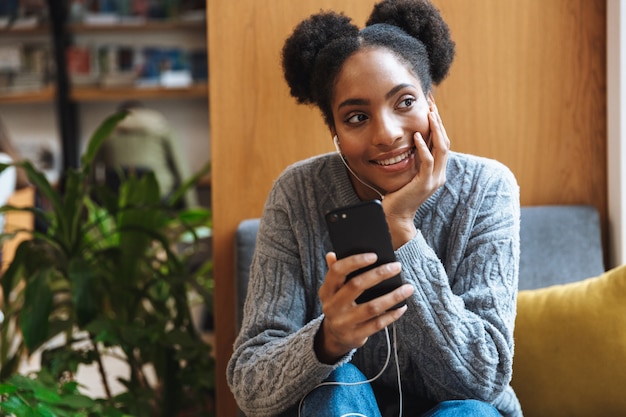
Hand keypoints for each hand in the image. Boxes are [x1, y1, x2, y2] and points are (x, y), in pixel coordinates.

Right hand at [315, 252, 413, 363]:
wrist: (334, 336)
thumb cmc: (339, 305)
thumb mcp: (333, 290)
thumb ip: (335, 272)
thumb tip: (332, 254)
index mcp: (326, 290)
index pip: (337, 271)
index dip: (354, 261)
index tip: (374, 255)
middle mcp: (332, 306)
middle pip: (356, 286)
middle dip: (379, 274)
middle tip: (397, 267)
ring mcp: (343, 322)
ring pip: (371, 307)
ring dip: (392, 297)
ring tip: (408, 288)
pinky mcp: (355, 335)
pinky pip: (377, 324)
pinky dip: (392, 315)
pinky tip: (402, 306)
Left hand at [383, 93, 449, 248]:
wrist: (395, 215)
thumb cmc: (397, 194)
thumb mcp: (407, 172)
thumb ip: (413, 159)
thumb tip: (409, 141)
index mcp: (436, 171)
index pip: (442, 143)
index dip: (438, 125)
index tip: (431, 108)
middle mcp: (439, 174)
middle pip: (445, 142)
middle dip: (438, 122)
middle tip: (431, 104)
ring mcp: (434, 179)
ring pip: (441, 149)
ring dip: (435, 130)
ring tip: (429, 115)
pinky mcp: (424, 184)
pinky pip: (428, 162)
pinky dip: (423, 147)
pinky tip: (416, 136)